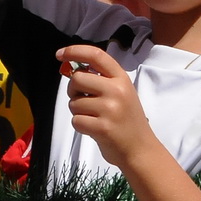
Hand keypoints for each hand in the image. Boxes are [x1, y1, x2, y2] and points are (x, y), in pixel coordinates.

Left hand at [61, 44, 153, 168]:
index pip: (96, 55)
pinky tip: (94, 129)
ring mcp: (110, 109)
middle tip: (83, 100)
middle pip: (78, 79)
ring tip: (95, 118)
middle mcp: (117, 90)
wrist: (140, 149)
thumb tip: (71, 70)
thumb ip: (101, 81)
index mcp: (121, 79)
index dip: (75, 51)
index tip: (60, 54)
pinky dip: (80, 126)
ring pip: (74, 102)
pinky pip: (76, 120)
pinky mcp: (102, 127)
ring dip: (78, 112)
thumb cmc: (126, 120)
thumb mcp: (121, 94)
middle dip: (73, 90)